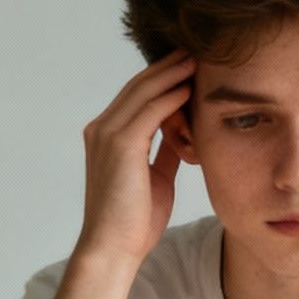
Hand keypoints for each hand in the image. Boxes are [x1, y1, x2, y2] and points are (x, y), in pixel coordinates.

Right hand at [73, 50, 195, 267]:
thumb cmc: (133, 220)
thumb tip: (182, 131)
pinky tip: (190, 88)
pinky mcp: (121, 145)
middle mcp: (102, 129)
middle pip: (138, 86)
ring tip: (196, 60)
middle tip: (194, 50)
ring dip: (171, 74)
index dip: (161, 78)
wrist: (113, 248)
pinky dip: (170, 96)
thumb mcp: (156, 176)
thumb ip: (165, 150)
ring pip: (143, 92)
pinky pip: (150, 111)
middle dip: (167, 67)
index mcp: (106, 136)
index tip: (187, 65)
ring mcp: (107, 134)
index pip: (136, 96)